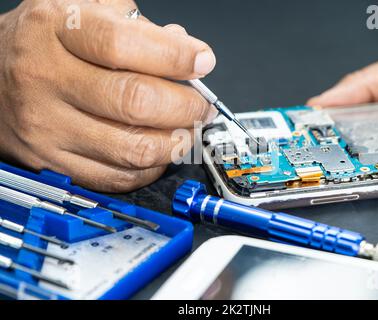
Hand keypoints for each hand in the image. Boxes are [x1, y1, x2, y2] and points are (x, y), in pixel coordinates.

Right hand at [0, 0, 217, 191]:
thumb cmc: (45, 42)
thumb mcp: (83, 8)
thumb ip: (136, 24)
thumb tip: (184, 52)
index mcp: (56, 29)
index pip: (123, 44)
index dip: (174, 56)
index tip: (202, 62)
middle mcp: (46, 78)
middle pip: (134, 101)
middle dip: (185, 106)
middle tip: (199, 104)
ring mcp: (47, 126)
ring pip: (132, 148)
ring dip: (176, 142)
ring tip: (186, 128)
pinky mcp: (52, 162)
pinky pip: (116, 177)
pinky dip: (151, 167)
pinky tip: (158, 150)